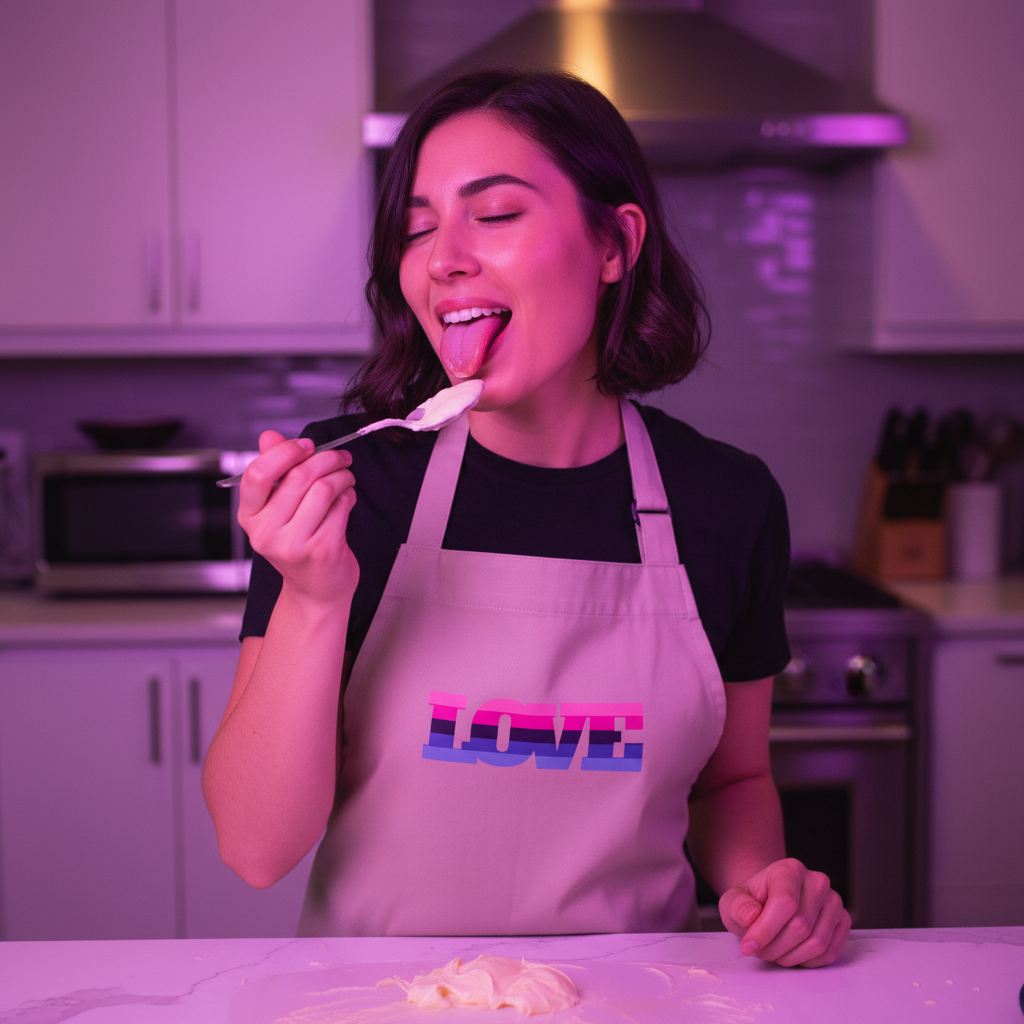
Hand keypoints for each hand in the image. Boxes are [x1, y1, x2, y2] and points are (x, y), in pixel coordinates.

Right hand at [238, 430, 358, 605]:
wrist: (315, 591)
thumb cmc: (299, 545)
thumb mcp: (278, 510)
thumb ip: (275, 471)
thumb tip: (269, 436)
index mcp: (250, 517)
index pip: (257, 475)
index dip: (285, 452)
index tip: (306, 445)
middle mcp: (266, 532)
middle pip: (298, 476)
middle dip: (326, 459)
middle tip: (340, 458)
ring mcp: (293, 544)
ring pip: (323, 489)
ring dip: (342, 476)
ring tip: (346, 478)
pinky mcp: (322, 550)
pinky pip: (341, 507)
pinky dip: (349, 496)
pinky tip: (347, 499)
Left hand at [718, 857, 850, 967]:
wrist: (770, 902)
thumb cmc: (753, 902)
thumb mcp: (733, 901)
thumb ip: (737, 906)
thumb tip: (750, 916)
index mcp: (789, 870)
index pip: (785, 903)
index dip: (765, 930)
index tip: (748, 946)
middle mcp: (816, 881)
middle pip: (800, 926)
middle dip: (775, 947)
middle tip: (760, 950)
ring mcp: (833, 901)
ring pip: (816, 943)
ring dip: (790, 957)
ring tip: (774, 951)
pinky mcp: (843, 921)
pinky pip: (830, 952)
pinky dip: (808, 961)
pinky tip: (792, 953)